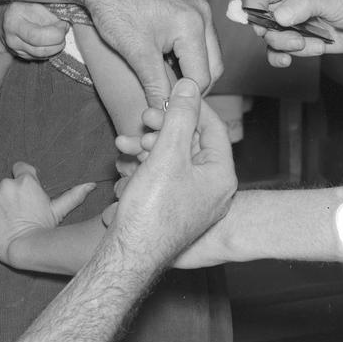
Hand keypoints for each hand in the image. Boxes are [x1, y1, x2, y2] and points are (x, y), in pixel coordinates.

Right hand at [0, 3, 68, 60]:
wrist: (1, 21)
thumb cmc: (20, 9)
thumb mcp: (32, 5)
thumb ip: (48, 15)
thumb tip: (63, 26)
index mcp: (13, 21)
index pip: (38, 36)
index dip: (56, 33)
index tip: (63, 25)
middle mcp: (12, 39)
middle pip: (41, 50)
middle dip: (58, 42)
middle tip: (64, 32)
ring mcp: (16, 50)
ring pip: (42, 56)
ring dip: (56, 47)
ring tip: (59, 36)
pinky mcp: (22, 56)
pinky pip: (41, 57)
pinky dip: (50, 51)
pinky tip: (52, 41)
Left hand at [0, 162, 93, 268]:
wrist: (23, 249)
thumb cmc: (43, 229)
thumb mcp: (58, 211)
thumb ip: (73, 195)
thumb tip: (91, 184)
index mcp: (26, 181)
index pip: (20, 167)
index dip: (23, 178)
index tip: (26, 192)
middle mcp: (7, 184)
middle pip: (8, 184)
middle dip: (12, 194)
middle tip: (20, 211)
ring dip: (0, 204)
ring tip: (10, 220)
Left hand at [82, 0, 221, 106]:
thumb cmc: (114, 10)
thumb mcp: (135, 53)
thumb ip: (155, 86)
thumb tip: (164, 114)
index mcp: (192, 25)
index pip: (202, 76)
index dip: (184, 97)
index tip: (167, 107)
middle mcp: (202, 13)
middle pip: (213, 64)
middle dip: (194, 84)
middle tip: (171, 98)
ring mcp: (197, 5)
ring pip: (207, 50)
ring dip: (191, 68)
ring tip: (166, 80)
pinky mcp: (189, 2)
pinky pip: (198, 35)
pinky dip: (186, 51)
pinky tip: (166, 59)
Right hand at [109, 78, 236, 266]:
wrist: (129, 255)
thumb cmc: (152, 211)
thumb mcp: (166, 155)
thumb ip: (179, 117)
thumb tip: (190, 86)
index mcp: (220, 176)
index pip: (213, 127)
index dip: (190, 107)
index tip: (169, 95)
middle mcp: (211, 188)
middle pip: (189, 142)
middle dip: (161, 129)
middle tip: (141, 119)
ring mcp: (191, 199)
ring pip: (170, 159)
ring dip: (146, 147)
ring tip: (123, 145)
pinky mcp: (171, 207)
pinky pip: (161, 177)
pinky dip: (143, 167)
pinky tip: (124, 167)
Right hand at [244, 0, 342, 65]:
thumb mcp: (337, 0)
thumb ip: (307, 3)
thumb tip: (279, 15)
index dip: (253, 2)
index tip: (259, 20)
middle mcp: (291, 3)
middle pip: (261, 16)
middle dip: (275, 32)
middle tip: (296, 40)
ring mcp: (294, 24)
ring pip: (270, 37)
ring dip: (285, 46)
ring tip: (308, 46)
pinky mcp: (300, 41)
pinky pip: (278, 51)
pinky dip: (280, 57)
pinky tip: (287, 61)